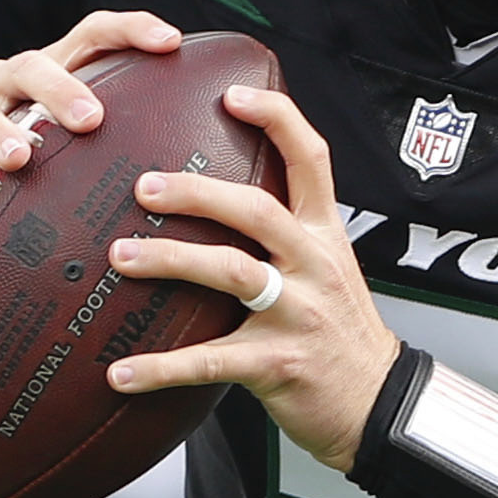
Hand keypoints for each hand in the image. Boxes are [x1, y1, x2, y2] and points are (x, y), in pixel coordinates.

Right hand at [0, 10, 182, 245]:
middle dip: (63, 89)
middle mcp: (5, 84)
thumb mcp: (62, 133)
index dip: (131, 30)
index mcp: (48, 72)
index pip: (93, 34)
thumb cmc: (21, 151)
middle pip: (33, 67)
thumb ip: (118, 138)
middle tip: (92, 120)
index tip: (172, 42)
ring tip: (16, 160)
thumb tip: (207, 170)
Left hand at [103, 84, 399, 472]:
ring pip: (232, 272)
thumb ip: (286, 233)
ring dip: (171, 261)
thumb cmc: (340, 333)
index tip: (232, 95)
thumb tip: (218, 197)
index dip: (275, 120)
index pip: (311, 158)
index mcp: (326, 234)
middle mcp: (315, 264)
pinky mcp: (278, 363)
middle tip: (144, 187)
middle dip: (197, 193)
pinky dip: (160, 368)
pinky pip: (210, 361)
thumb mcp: (328, 268)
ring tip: (121, 257)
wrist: (378, 402)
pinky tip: (120, 373)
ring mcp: (298, 313)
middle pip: (257, 211)